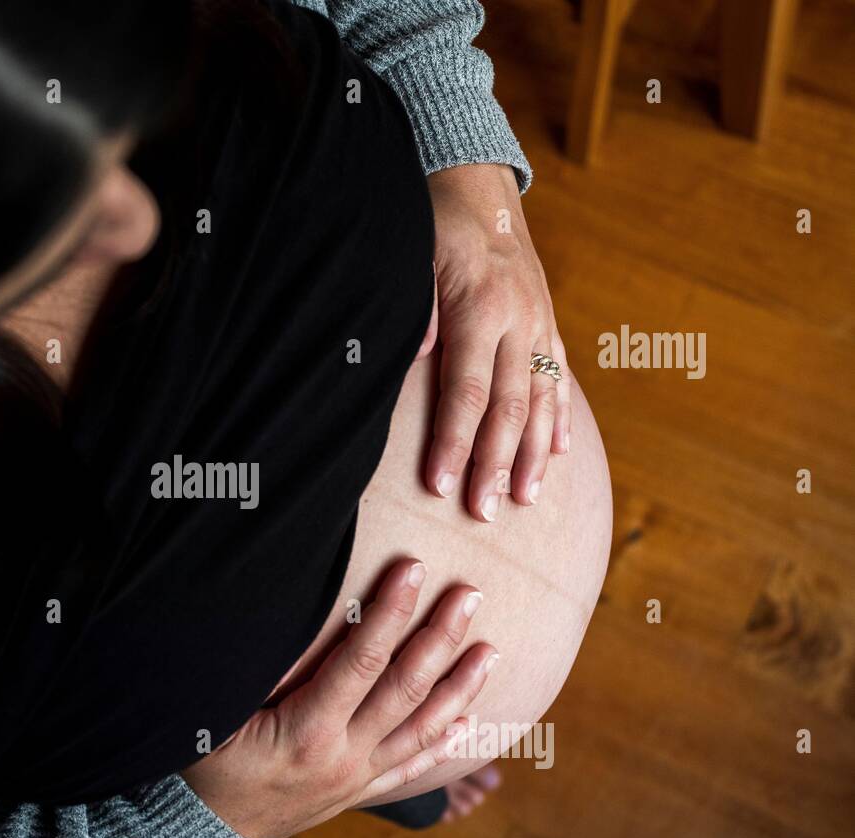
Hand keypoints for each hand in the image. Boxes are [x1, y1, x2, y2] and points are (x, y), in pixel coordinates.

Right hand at [182, 558, 497, 837]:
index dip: (390, 612)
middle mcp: (342, 757)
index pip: (361, 660)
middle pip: (405, 690)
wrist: (202, 833)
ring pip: (420, 730)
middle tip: (470, 595)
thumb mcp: (214, 713)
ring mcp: (354, 777)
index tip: (412, 570)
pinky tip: (469, 724)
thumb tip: (281, 613)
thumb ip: (254, 668)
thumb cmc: (202, 762)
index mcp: (307, 731)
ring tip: (491, 651)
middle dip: (441, 638)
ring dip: (459, 688)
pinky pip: (408, 768)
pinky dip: (441, 745)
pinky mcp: (355, 791)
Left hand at [422, 163, 570, 521]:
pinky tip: (561, 453)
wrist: (478, 185)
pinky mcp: (548, 324)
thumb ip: (417, 309)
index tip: (440, 485)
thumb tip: (415, 358)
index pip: (466, 392)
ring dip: (534, 454)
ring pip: (540, 399)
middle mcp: (519, 321)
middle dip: (495, 465)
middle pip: (508, 407)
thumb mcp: (414, 255)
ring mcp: (540, 324)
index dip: (453, 442)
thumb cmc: (434, 224)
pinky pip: (558, 377)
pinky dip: (559, 418)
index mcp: (480, 308)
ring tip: (526, 499)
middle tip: (483, 513)